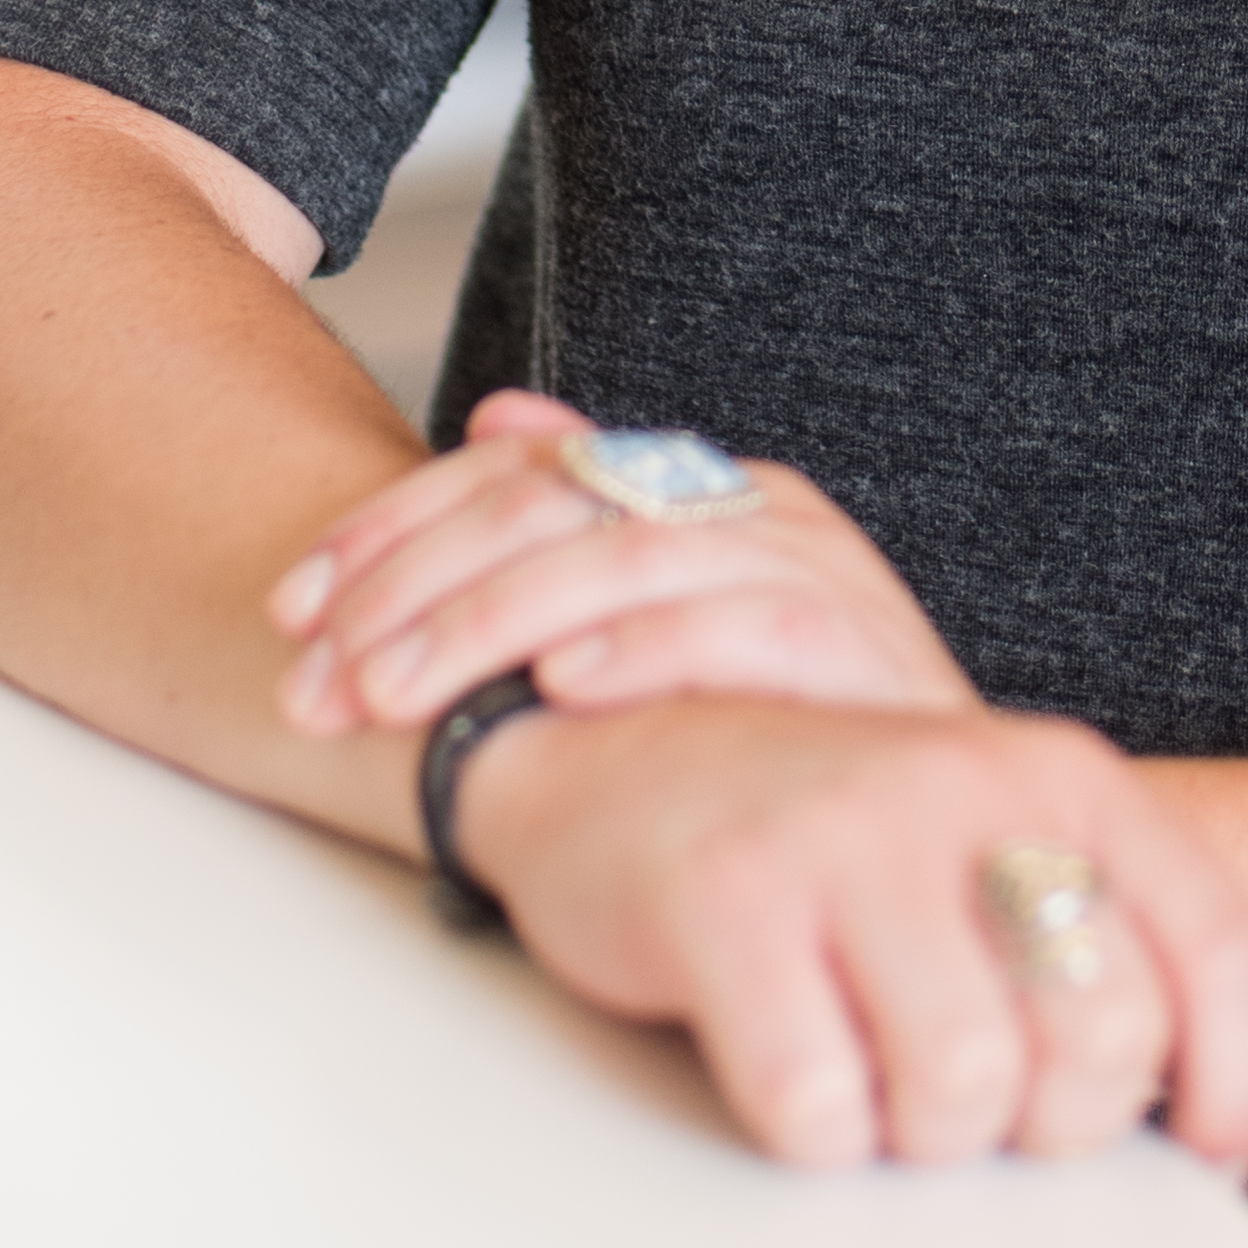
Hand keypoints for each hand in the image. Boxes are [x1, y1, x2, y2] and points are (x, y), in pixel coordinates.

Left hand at [270, 394, 977, 737]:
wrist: (959, 827)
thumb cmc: (791, 733)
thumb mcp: (673, 621)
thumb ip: (591, 523)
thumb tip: (498, 419)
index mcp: (693, 487)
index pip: (510, 472)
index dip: (386, 530)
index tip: (288, 611)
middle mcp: (749, 506)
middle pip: (549, 506)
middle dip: (410, 591)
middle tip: (316, 677)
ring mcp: (814, 569)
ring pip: (625, 553)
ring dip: (490, 623)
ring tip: (397, 691)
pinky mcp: (868, 650)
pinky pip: (750, 625)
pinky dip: (649, 645)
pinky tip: (564, 682)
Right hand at [455, 687, 1247, 1175]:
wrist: (609, 750)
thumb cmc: (839, 843)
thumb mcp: (1015, 874)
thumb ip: (1172, 975)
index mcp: (1065, 775)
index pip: (1223, 952)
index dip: (1234, 1091)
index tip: (1198, 1156)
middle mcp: (968, 784)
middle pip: (1100, 1045)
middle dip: (1053, 1129)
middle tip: (986, 1111)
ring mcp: (845, 835)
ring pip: (963, 1090)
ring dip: (922, 1140)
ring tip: (879, 1086)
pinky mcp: (724, 898)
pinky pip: (816, 1103)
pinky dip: (810, 1134)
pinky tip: (788, 1075)